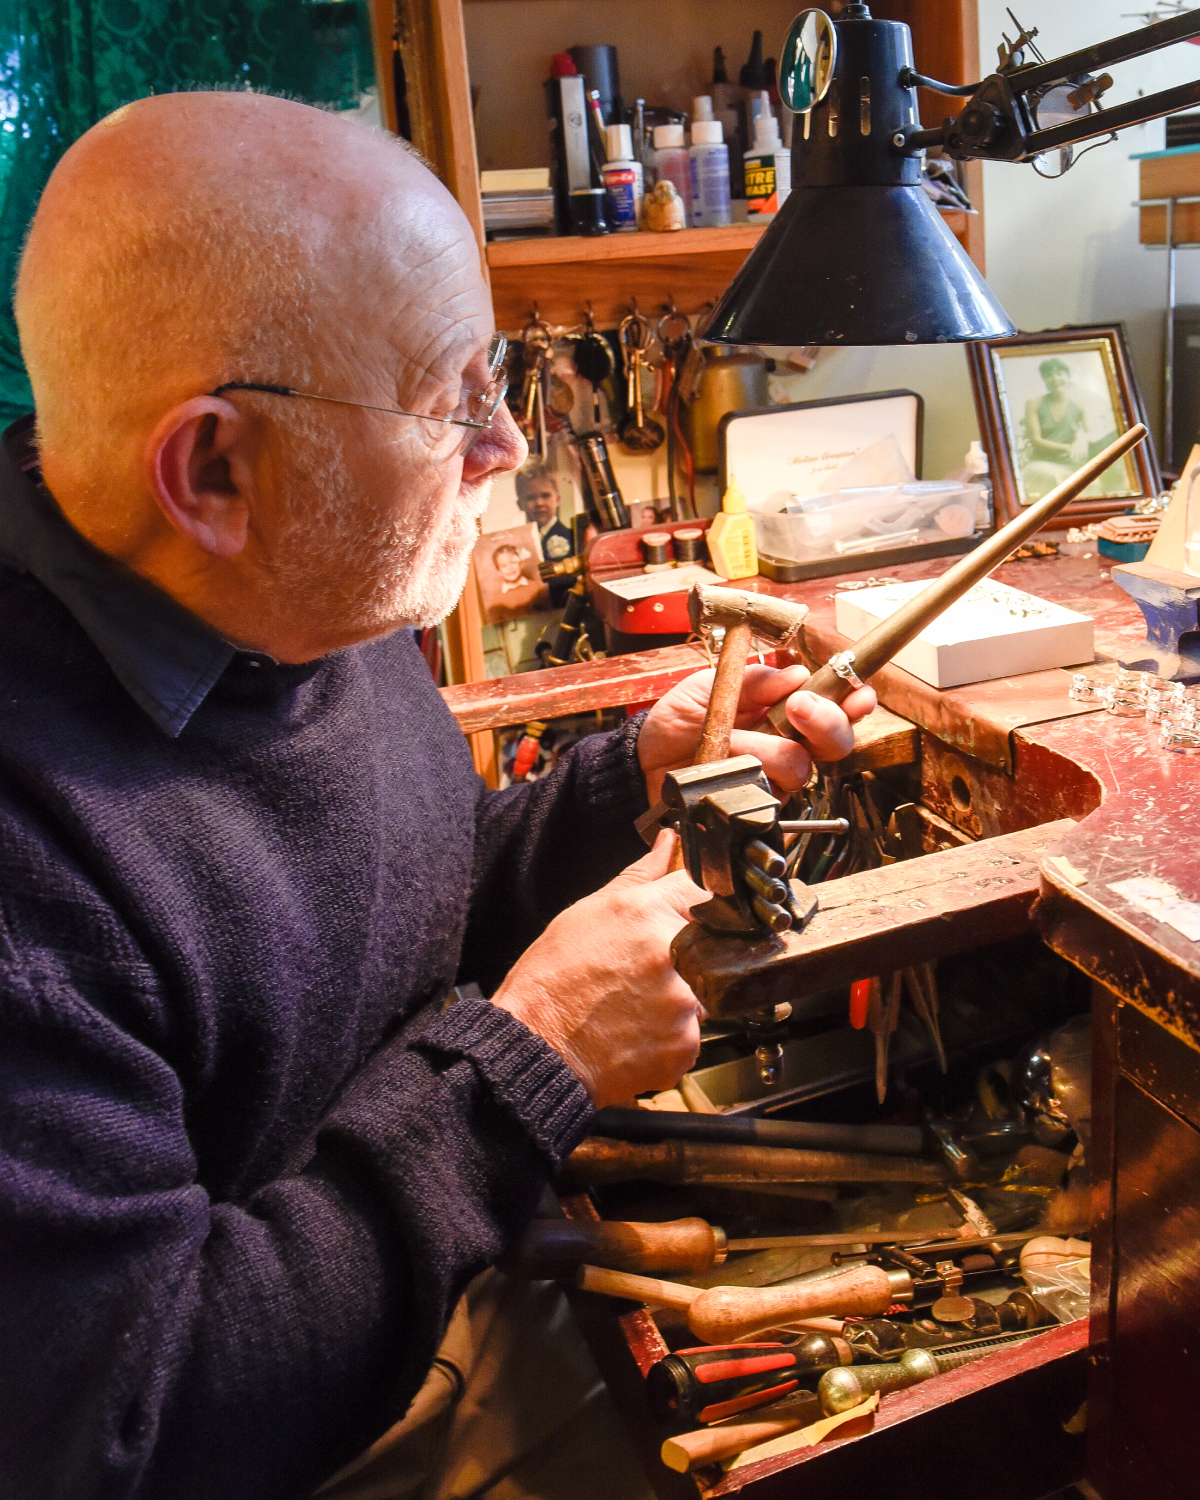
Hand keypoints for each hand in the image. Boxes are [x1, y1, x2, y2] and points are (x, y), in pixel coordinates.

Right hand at [491, 831, 705, 1106]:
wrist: (535, 1048)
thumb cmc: (552, 982)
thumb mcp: (588, 913)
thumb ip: (639, 877)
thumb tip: (667, 844)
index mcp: (647, 913)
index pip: (704, 890)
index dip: (697, 904)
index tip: (688, 917)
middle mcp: (672, 954)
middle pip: (713, 945)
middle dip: (690, 956)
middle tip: (645, 974)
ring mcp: (682, 1002)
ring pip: (706, 992)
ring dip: (680, 998)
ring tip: (636, 1006)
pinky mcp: (686, 1043)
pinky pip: (694, 1032)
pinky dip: (672, 1034)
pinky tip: (638, 1032)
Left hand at [637, 662, 876, 805]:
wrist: (644, 760)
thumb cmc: (679, 719)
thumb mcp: (709, 686)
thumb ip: (752, 679)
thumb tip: (795, 674)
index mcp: (784, 708)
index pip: (834, 705)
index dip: (853, 700)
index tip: (858, 694)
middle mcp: (789, 742)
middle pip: (836, 740)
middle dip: (826, 722)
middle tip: (800, 708)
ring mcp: (774, 776)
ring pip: (802, 766)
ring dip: (768, 749)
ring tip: (733, 739)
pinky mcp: (757, 803)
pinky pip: (771, 794)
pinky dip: (748, 775)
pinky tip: (728, 764)